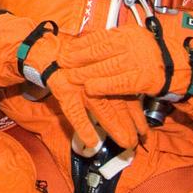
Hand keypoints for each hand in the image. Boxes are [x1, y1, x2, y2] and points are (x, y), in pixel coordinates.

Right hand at [18, 23, 147, 150]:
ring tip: (126, 142)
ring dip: (115, 127)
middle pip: (118, 105)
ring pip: (104, 110)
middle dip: (129, 124)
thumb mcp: (95, 64)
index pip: (126, 96)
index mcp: (107, 74)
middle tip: (138, 141)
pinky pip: (76, 113)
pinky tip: (91, 141)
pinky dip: (84, 127)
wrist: (48, 51)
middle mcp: (97, 80)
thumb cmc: (73, 58)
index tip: (145, 131)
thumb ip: (109, 77)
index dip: (136, 114)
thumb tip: (130, 96)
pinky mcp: (65, 92)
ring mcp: (82, 87)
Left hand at [59, 21, 192, 102]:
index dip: (81, 44)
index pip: (100, 37)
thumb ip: (112, 42)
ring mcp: (139, 61)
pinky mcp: (144, 79)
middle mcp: (132, 44)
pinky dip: (103, 86)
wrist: (181, 69)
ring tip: (71, 77)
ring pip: (107, 67)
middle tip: (63, 63)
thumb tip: (84, 42)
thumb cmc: (152, 56)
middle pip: (100, 50)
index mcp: (128, 33)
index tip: (67, 48)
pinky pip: (119, 83)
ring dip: (86, 73)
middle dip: (79, 57)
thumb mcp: (133, 42)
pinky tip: (90, 89)